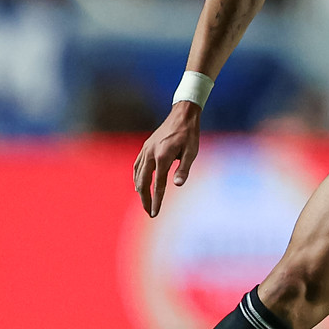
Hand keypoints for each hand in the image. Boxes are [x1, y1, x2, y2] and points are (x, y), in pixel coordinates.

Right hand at [133, 101, 201, 216]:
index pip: (158, 185)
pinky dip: (137, 177)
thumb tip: (177, 185)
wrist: (182, 115)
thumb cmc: (190, 134)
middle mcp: (151, 154)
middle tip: (149, 212)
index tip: (155, 213)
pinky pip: (137, 165)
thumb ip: (184, 169)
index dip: (156, 201)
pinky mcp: (145, 147)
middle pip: (143, 182)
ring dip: (140, 190)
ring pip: (137, 174)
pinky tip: (139, 184)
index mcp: (163, 156)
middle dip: (145, 199)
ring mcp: (146, 150)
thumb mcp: (192, 152)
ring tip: (145, 202)